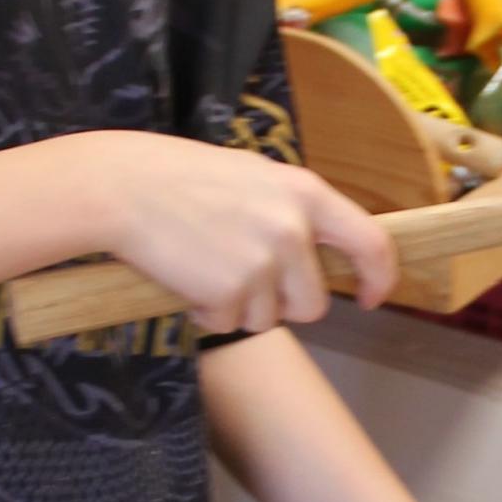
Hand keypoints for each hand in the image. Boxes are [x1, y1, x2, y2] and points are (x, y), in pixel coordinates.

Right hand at [94, 132, 395, 333]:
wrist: (122, 188)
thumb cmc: (179, 178)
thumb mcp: (253, 177)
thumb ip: (292, 212)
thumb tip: (319, 253)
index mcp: (305, 193)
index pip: (371, 243)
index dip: (379, 277)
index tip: (371, 297)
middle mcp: (293, 229)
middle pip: (313, 304)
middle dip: (282, 304)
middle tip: (242, 278)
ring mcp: (263, 263)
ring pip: (268, 320)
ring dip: (239, 308)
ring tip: (205, 266)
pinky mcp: (229, 292)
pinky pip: (228, 323)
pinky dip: (207, 312)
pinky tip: (186, 276)